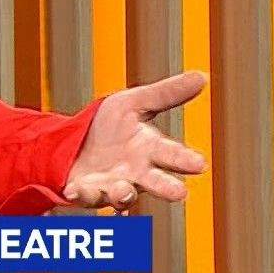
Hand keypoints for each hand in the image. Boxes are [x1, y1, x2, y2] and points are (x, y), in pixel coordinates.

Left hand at [62, 70, 207, 210]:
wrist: (72, 144)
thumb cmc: (108, 127)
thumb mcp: (133, 103)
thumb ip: (165, 93)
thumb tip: (202, 76)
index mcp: (149, 149)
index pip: (172, 154)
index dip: (185, 159)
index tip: (199, 163)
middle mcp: (135, 172)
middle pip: (154, 182)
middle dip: (165, 187)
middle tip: (178, 192)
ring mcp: (111, 185)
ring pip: (122, 195)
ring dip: (122, 194)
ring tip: (122, 191)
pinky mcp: (87, 192)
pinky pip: (85, 196)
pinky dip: (82, 194)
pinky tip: (76, 190)